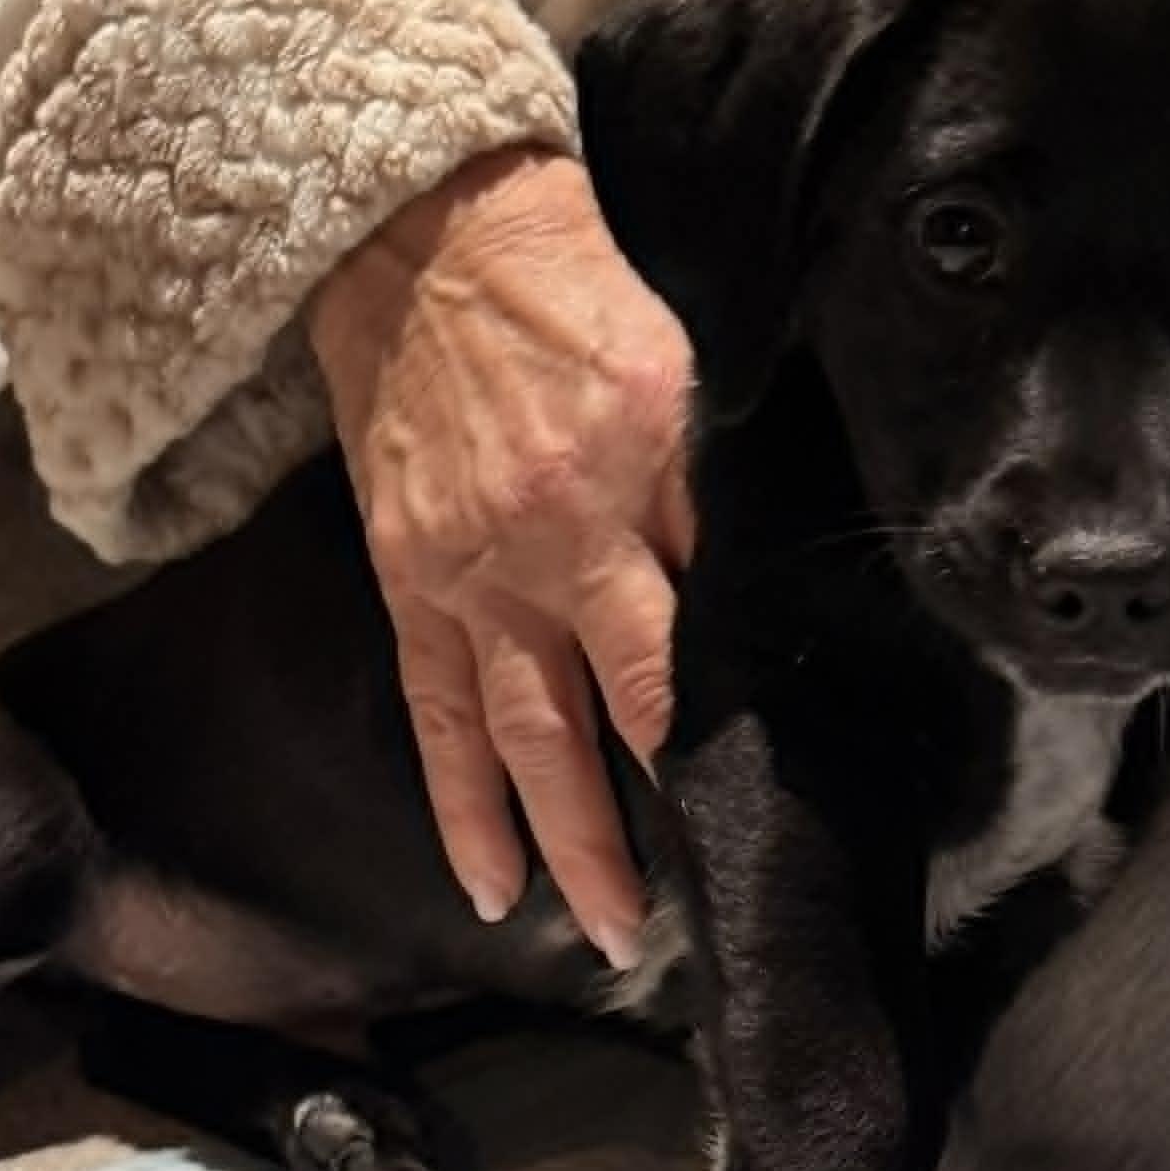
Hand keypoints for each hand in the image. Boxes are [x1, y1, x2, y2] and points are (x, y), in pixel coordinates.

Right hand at [310, 147, 694, 968]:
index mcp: (637, 478)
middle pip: (613, 716)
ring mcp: (473, 573)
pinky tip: (485, 878)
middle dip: (647, 829)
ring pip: (522, 739)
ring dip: (563, 844)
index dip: (719, 736)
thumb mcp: (682, 359)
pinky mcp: (410, 582)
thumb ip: (715, 485)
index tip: (756, 811)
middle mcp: (555, 542)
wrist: (422, 237)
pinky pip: (433, 712)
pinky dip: (458, 801)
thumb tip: (759, 591)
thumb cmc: (571, 286)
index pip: (692, 639)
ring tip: (600, 934)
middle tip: (679, 922)